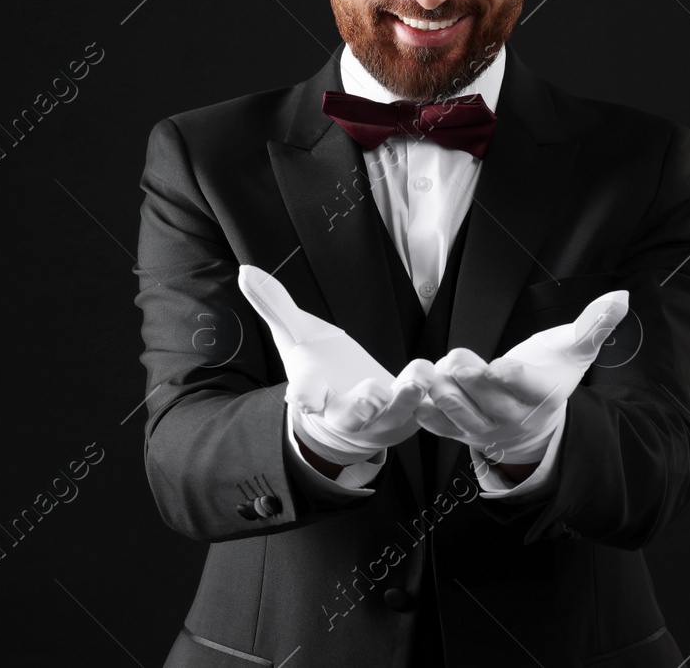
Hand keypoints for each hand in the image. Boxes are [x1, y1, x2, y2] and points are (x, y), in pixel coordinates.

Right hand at [237, 265, 426, 466]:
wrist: (346, 419)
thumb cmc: (319, 372)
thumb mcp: (296, 337)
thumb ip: (274, 305)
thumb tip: (245, 270)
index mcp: (316, 393)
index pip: (306, 396)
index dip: (305, 396)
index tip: (304, 397)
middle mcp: (347, 412)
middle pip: (353, 415)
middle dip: (363, 404)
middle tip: (372, 392)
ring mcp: (382, 418)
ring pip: (396, 414)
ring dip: (407, 397)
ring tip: (419, 375)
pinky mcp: (411, 415)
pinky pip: (427, 411)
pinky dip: (436, 396)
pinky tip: (444, 374)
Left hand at [415, 290, 628, 464]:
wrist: (536, 425)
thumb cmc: (552, 378)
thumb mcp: (575, 352)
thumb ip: (594, 325)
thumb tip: (620, 298)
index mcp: (541, 394)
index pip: (526, 386)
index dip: (510, 376)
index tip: (496, 366)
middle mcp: (512, 416)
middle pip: (486, 398)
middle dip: (469, 375)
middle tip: (458, 357)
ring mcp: (485, 428)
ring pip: (459, 413)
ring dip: (443, 390)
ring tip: (436, 370)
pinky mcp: (461, 433)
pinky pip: (438, 427)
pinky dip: (425, 410)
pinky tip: (418, 390)